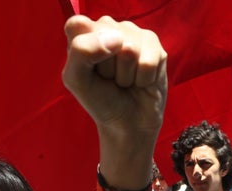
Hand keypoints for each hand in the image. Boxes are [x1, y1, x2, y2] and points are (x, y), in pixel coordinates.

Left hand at [62, 16, 166, 140]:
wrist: (128, 123)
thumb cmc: (100, 100)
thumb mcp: (76, 80)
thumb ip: (81, 52)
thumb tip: (116, 39)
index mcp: (83, 31)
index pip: (78, 25)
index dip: (84, 51)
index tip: (88, 69)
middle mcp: (108, 26)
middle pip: (107, 39)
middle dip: (108, 68)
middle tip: (110, 78)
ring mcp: (133, 34)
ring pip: (130, 50)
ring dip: (127, 76)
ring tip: (125, 81)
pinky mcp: (155, 46)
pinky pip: (149, 62)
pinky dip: (144, 80)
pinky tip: (141, 81)